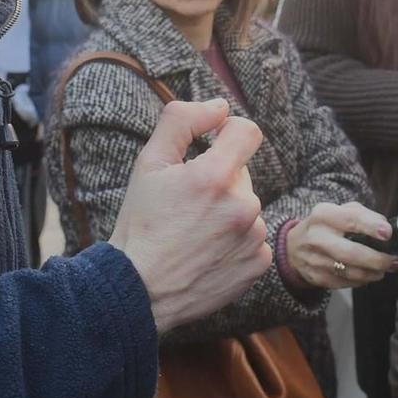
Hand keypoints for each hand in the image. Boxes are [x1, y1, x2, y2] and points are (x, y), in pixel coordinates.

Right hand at [111, 99, 269, 330]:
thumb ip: (182, 121)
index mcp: (216, 176)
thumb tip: (219, 106)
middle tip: (186, 205)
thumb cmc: (141, 224)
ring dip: (227, 212)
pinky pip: (253, 239)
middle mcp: (243, 205)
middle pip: (241, 174)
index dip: (229, 133)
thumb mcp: (149, 164)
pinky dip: (235, 242)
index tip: (214, 145)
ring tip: (194, 233)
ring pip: (247, 207)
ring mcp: (253, 237)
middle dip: (218, 180)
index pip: (247, 132)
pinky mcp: (258, 263)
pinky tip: (207, 253)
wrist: (139, 290)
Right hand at [287, 203, 397, 289]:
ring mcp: (314, 260)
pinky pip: (344, 283)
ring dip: (372, 273)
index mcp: (324, 215)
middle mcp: (316, 237)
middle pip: (350, 253)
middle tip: (394, 262)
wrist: (294, 247)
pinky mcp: (316, 278)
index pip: (349, 220)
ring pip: (349, 272)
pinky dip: (361, 281)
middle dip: (376, 260)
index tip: (388, 234)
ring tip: (386, 269)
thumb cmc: (327, 226)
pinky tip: (370, 275)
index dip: (370, 227)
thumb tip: (387, 228)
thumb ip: (363, 215)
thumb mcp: (340, 211)